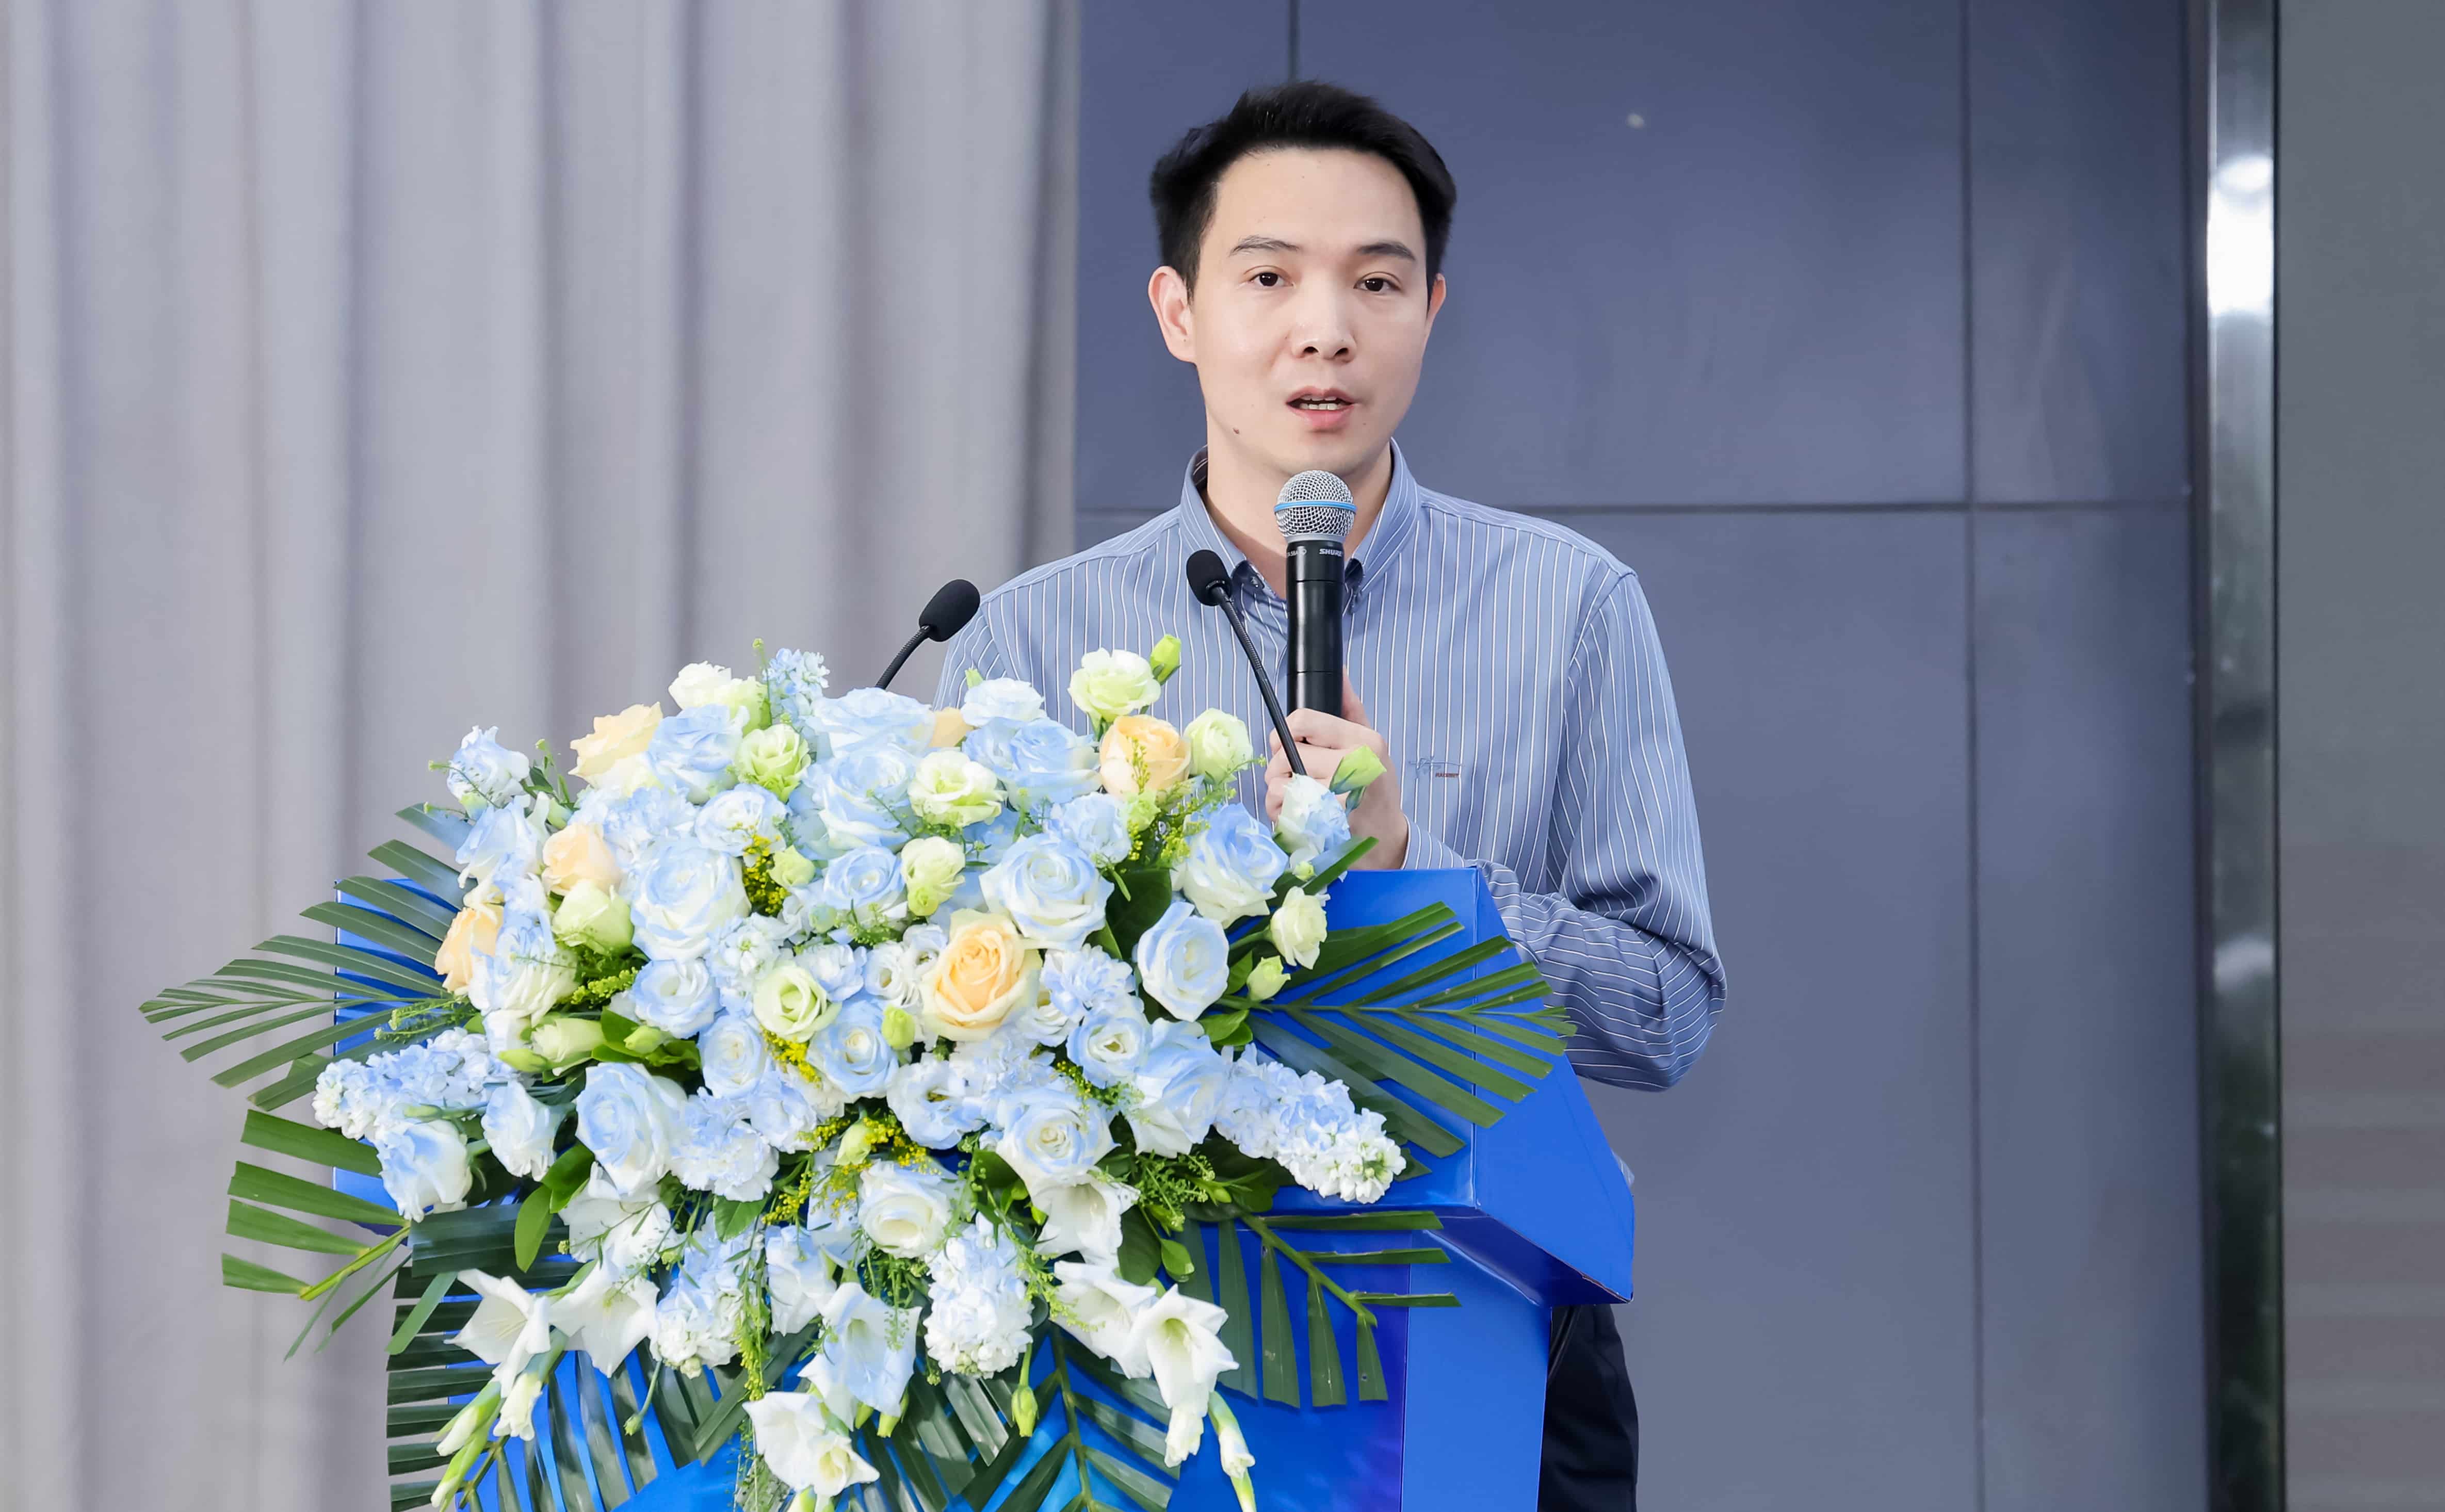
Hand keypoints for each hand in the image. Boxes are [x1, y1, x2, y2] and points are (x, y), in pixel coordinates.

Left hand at [1263, 672, 1407, 869]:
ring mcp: (1343, 791)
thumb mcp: (1370, 746)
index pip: (1301, 720)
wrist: (1387, 839)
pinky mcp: (1331, 819)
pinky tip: (1299, 819)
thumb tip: (1340, 673)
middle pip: (1287, 753)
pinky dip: (1284, 816)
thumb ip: (1350, 710)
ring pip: (1281, 784)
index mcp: (1362, 738)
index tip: (1289, 749)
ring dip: (1279, 796)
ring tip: (1296, 803)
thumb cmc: (1373, 791)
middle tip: (1294, 783)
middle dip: (1279, 771)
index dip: (1286, 735)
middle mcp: (1356, 760)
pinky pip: (1286, 809)